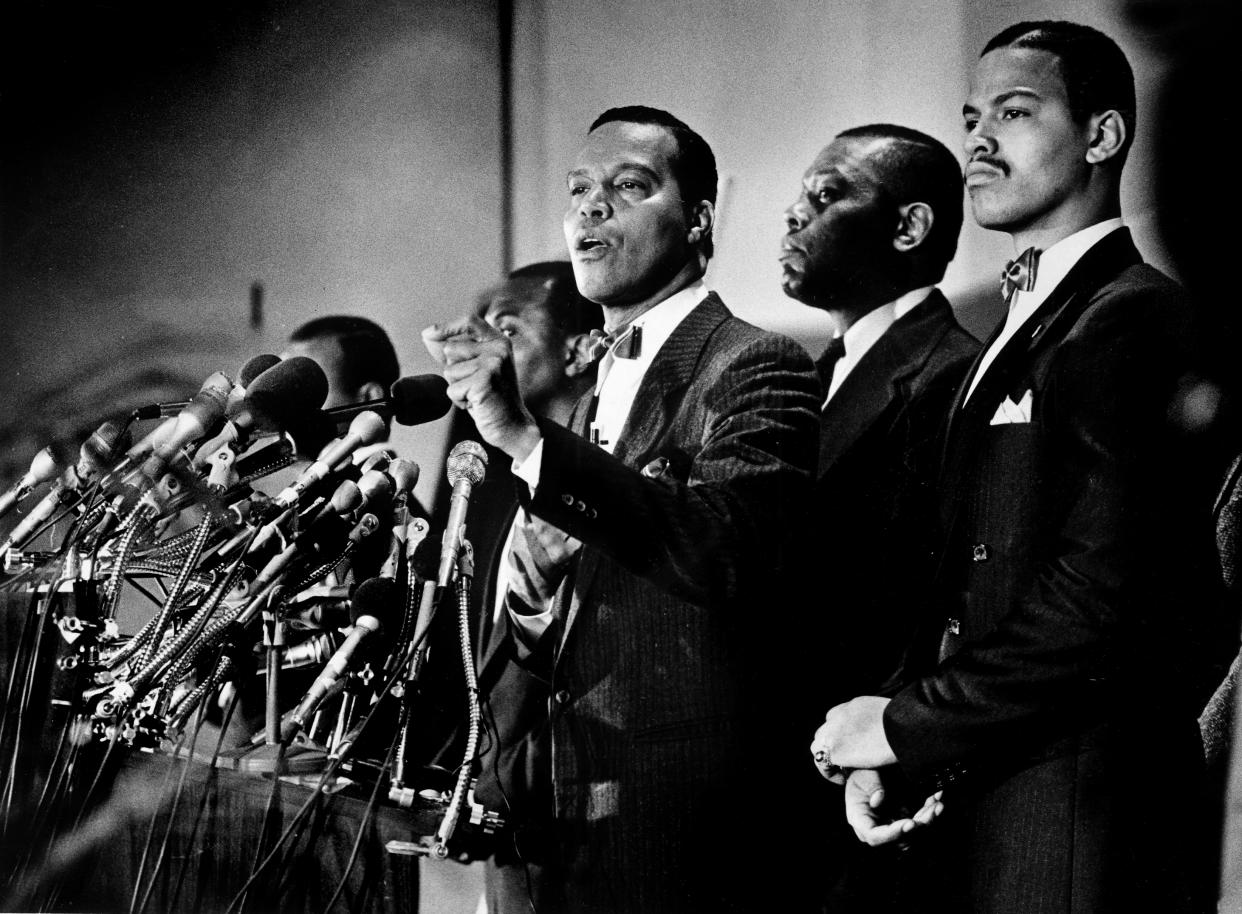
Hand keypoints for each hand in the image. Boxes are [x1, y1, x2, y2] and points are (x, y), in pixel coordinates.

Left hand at [422, 316, 540, 460]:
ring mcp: (493, 364)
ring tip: (477, 394)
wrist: (512, 426)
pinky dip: (459, 400)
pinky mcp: (484, 381)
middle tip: (475, 385)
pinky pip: (452, 389)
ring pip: (449, 370)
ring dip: (457, 387)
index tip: (428, 333)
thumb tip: (427, 335)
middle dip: (454, 371)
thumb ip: (456, 352)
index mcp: (499, 342)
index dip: (447, 326)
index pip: (469, 322)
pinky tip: (477, 403)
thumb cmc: (492, 399)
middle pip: (450, 349)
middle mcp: (498, 349)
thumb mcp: (476, 369)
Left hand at [811, 696, 895, 774]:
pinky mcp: (834, 749)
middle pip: (825, 731)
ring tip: (844, 772)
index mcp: (854, 705)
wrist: (903, 728)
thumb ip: (881, 721)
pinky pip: (822, 764)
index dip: (842, 734)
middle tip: (848, 762)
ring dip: (829, 758)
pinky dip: (830, 773)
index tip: (854, 747)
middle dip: (833, 746)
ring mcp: (833, 732)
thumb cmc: (907, 725)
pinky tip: (844, 780)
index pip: (837, 718)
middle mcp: (839, 715)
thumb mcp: (890, 714)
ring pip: (818, 745)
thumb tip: (890, 730)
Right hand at [843, 768, 943, 846]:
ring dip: (927, 820)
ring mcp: (891, 827)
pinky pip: (919, 825)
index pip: (875, 836)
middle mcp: (876, 829)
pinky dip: (929, 814)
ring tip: (937, 804)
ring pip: (913, 835)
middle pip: (899, 839)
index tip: (910, 823)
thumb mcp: (863, 776)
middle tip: (931, 810)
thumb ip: (870, 787)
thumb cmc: (863, 774)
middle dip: (919, 826)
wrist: (869, 771)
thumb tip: (878, 801)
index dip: (893, 833)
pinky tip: (936, 801)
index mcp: (860, 821)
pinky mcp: (903, 822)